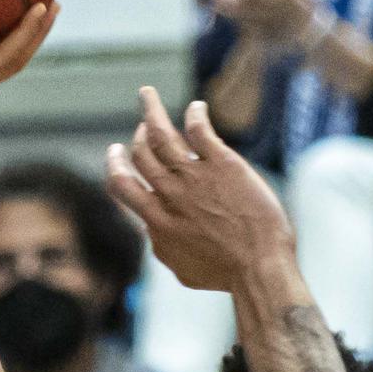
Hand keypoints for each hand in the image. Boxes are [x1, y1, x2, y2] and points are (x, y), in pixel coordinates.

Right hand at [104, 88, 294, 291]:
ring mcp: (195, 176)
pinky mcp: (224, 164)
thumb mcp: (178, 265)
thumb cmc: (222, 274)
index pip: (122, 183)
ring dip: (151, 112)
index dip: (115, 164)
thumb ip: (159, 242)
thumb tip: (150, 229)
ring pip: (161, 134)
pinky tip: (196, 107)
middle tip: (141, 126)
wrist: (257, 266)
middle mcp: (170, 193)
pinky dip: (193, 114)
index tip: (116, 152)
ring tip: (147, 97)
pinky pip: (200, 130)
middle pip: (140, 154)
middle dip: (136, 137)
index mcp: (155, 218)